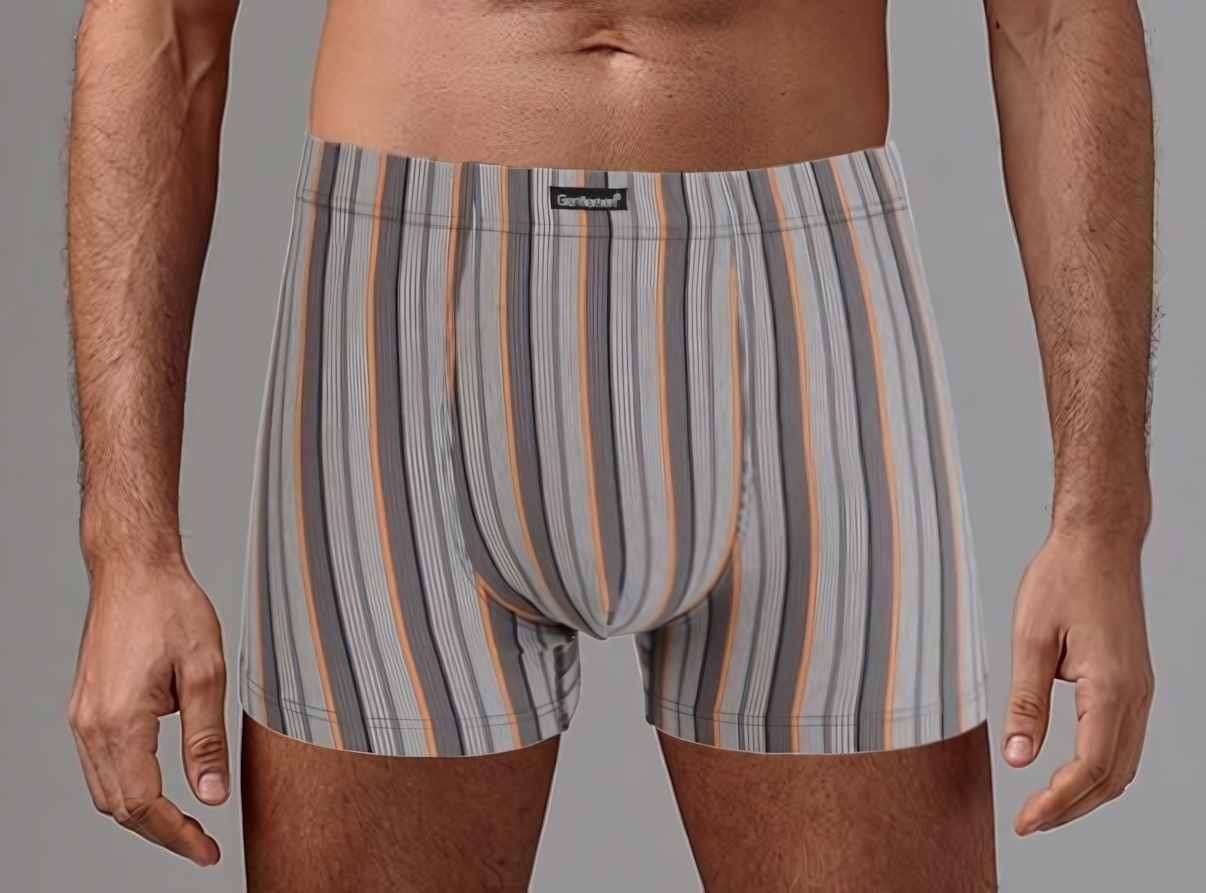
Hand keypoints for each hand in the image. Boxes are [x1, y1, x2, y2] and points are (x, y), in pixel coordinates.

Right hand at [68, 557, 228, 865]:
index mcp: (120, 721)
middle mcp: (91, 725)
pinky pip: (99, 767)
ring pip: (106, 792)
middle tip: (202, 844)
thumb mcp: (206, 672)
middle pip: (119, 808)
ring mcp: (82, 718)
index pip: (144, 804)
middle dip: (162, 833)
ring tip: (185, 823)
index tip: (208, 850)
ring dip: (143, 815)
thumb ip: (206, 739)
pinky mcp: (85, 709)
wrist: (134, 570)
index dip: (178, 835)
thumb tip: (212, 793)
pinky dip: (127, 788)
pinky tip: (157, 787)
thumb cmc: (170, 607)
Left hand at [1002, 529, 1153, 834]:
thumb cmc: (1063, 579)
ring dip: (1088, 793)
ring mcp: (1140, 690)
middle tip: (1031, 823)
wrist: (1099, 543)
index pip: (1089, 768)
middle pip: (1112, 777)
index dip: (1057, 803)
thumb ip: (1025, 702)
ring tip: (1046, 806)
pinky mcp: (1133, 683)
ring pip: (1123, 764)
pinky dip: (1100, 769)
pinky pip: (1124, 742)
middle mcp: (1135, 695)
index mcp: (1111, 687)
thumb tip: (1018, 757)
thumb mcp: (1030, 639)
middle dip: (1072, 809)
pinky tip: (1070, 772)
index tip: (1026, 822)